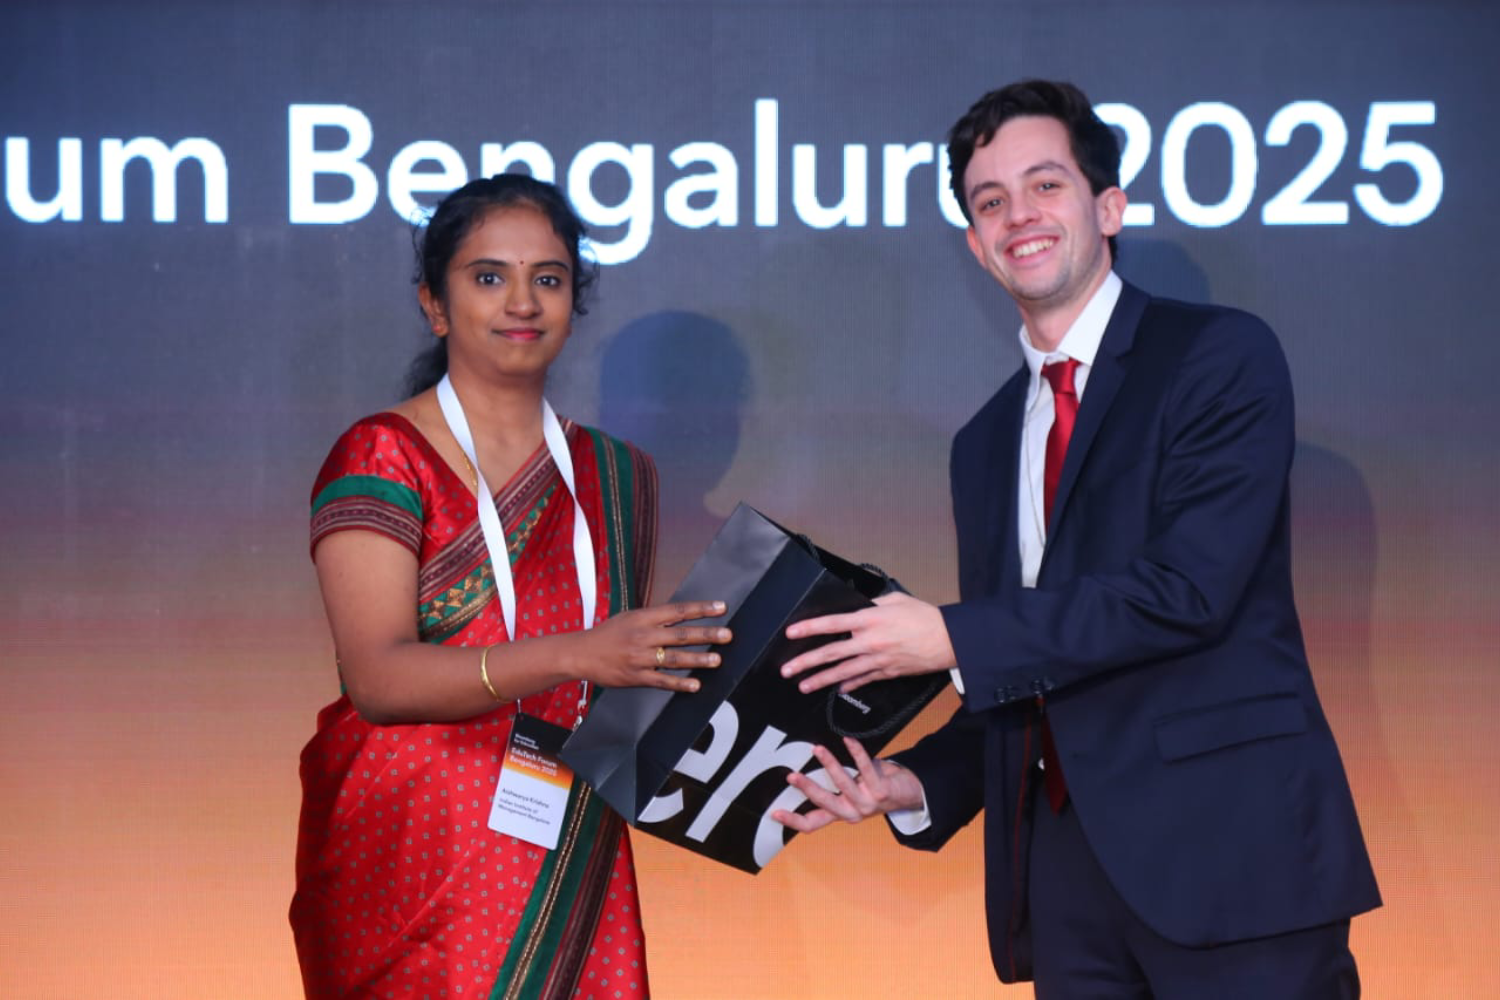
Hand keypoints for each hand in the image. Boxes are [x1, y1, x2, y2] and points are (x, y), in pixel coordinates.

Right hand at [571, 600, 730, 692]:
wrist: (580, 653)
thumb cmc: (607, 635)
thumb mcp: (630, 618)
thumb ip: (655, 618)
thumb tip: (682, 616)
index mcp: (643, 618)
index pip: (677, 610)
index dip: (701, 608)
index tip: (721, 607)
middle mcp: (643, 636)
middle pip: (680, 634)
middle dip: (706, 634)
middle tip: (727, 635)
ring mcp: (640, 658)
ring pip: (674, 658)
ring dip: (698, 659)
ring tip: (717, 660)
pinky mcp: (636, 677)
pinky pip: (661, 680)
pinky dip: (679, 683)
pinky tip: (695, 684)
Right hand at [772, 738, 923, 832]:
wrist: (908, 794)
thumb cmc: (873, 788)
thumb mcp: (850, 793)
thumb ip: (832, 786)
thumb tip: (805, 764)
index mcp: (840, 814)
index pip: (812, 823)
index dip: (793, 820)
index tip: (774, 812)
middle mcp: (851, 812)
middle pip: (824, 803)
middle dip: (807, 789)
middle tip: (791, 776)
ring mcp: (866, 803)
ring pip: (843, 784)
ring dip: (828, 765)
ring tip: (817, 749)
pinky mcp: (881, 791)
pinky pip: (865, 768)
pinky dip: (856, 752)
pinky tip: (848, 740)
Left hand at [779, 591, 954, 692]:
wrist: (948, 640)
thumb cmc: (925, 617)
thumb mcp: (897, 600)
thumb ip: (874, 603)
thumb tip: (860, 605)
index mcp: (870, 620)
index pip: (832, 624)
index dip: (810, 628)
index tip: (791, 633)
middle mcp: (870, 642)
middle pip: (831, 653)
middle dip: (806, 662)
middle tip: (787, 670)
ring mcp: (877, 660)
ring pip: (842, 672)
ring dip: (821, 679)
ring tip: (803, 685)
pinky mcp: (887, 672)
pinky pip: (863, 680)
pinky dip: (848, 684)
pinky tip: (837, 688)